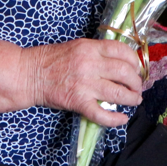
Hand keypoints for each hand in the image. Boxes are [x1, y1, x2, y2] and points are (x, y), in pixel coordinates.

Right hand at [23, 38, 142, 126]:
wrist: (29, 74)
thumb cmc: (50, 59)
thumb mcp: (76, 46)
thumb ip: (96, 52)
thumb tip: (119, 61)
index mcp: (89, 48)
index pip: (121, 51)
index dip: (134, 61)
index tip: (136, 68)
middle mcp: (90, 64)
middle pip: (125, 72)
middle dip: (136, 82)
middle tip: (137, 87)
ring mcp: (85, 84)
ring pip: (118, 93)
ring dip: (131, 98)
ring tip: (134, 100)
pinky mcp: (78, 102)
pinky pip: (102, 113)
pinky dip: (115, 119)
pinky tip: (122, 119)